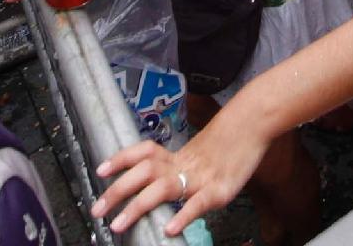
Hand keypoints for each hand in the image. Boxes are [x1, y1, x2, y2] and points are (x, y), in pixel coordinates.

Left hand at [93, 123, 267, 236]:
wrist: (255, 122)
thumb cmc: (230, 141)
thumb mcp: (201, 153)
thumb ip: (181, 168)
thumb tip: (161, 183)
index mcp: (178, 155)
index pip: (143, 152)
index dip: (120, 159)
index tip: (100, 170)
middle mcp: (184, 164)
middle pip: (144, 172)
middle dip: (118, 191)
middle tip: (98, 210)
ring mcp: (200, 177)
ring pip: (163, 188)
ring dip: (137, 206)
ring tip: (119, 224)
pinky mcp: (220, 190)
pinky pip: (198, 204)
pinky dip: (183, 216)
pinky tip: (170, 229)